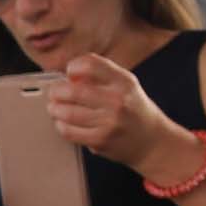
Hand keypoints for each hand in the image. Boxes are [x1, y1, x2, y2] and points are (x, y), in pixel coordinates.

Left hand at [50, 52, 188, 174]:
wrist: (152, 140)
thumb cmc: (132, 110)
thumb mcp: (124, 86)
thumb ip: (99, 77)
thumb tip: (67, 76)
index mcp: (123, 81)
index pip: (90, 64)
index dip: (73, 67)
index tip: (69, 73)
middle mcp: (118, 99)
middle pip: (72, 91)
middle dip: (56, 91)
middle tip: (54, 93)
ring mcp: (109, 121)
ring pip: (67, 113)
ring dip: (55, 110)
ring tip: (55, 108)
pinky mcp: (100, 140)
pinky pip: (69, 132)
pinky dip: (60, 126)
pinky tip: (63, 123)